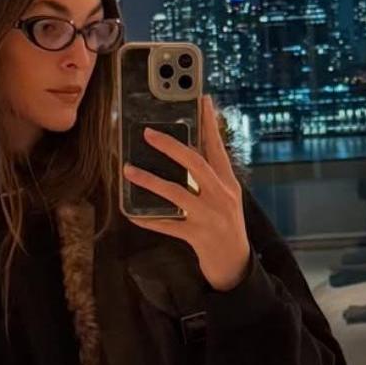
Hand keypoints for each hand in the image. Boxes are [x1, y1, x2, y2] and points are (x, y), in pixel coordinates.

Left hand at [123, 95, 250, 291]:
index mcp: (228, 183)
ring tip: (128, 170)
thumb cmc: (226, 226)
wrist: (236, 265)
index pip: (217, 147)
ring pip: (176, 192)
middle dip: (170, 146)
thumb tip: (184, 153)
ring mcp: (209, 217)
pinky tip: (132, 213)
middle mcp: (221, 196)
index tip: (201, 99)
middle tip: (147, 133)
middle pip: (195, 164)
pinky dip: (148, 219)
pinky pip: (167, 225)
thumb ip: (210, 177)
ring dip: (149, 180)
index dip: (209, 123)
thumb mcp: (226, 198)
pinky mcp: (197, 236)